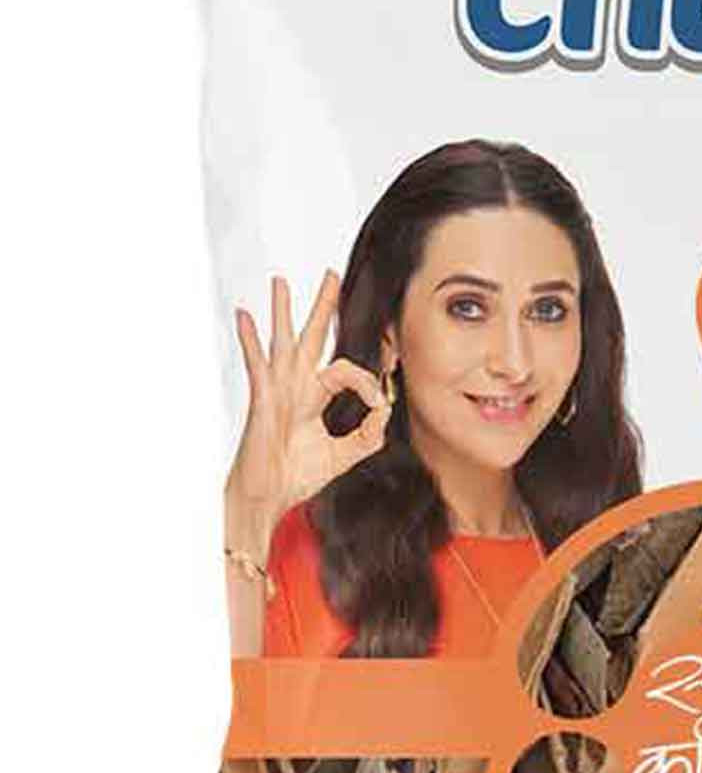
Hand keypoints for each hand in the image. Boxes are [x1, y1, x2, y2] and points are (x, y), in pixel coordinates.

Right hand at [223, 271, 390, 558]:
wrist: (270, 496)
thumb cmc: (297, 475)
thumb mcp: (345, 454)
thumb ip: (367, 435)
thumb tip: (385, 412)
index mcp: (314, 397)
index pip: (347, 369)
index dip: (370, 380)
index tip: (380, 400)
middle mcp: (296, 387)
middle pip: (312, 338)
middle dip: (323, 307)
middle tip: (332, 275)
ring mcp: (277, 390)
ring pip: (283, 341)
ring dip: (284, 311)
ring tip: (282, 281)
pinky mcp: (262, 399)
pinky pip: (257, 364)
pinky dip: (250, 339)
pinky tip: (245, 316)